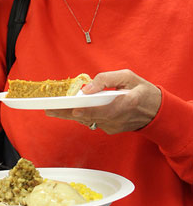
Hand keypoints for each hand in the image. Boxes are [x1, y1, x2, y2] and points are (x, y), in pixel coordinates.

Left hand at [45, 69, 161, 133]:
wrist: (155, 111)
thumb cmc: (142, 90)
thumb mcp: (128, 76)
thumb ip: (107, 79)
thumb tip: (87, 88)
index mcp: (127, 104)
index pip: (105, 110)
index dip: (89, 111)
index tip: (74, 110)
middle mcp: (118, 119)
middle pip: (90, 116)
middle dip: (69, 113)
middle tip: (49, 110)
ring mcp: (113, 127)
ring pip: (88, 119)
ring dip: (71, 114)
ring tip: (52, 109)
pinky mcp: (109, 129)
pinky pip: (92, 120)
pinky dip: (81, 114)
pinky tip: (68, 110)